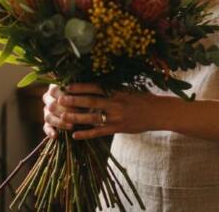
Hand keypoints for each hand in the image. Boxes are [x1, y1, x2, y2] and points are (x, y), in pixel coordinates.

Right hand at [43, 84, 85, 138]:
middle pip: (51, 105)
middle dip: (65, 110)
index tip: (75, 98)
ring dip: (60, 122)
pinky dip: (50, 132)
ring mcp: (47, 112)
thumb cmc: (86, 96)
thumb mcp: (84, 91)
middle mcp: (48, 99)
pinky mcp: (48, 123)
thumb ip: (81, 89)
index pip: (53, 90)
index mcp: (54, 88)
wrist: (86, 109)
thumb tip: (81, 88)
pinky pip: (46, 128)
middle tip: (78, 114)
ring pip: (48, 117)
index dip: (64, 95)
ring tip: (72, 126)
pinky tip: (55, 135)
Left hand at [46, 83, 170, 140]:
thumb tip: (94, 83)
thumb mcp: (128, 89)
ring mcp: (116, 117)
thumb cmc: (142, 98)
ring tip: (63, 117)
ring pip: (92, 118)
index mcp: (117, 91)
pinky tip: (74, 135)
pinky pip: (99, 132)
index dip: (80, 86)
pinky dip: (86, 134)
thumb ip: (112, 87)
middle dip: (74, 101)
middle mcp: (115, 103)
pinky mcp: (118, 129)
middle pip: (91, 102)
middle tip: (59, 99)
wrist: (158, 113)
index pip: (96, 87)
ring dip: (76, 117)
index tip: (67, 85)